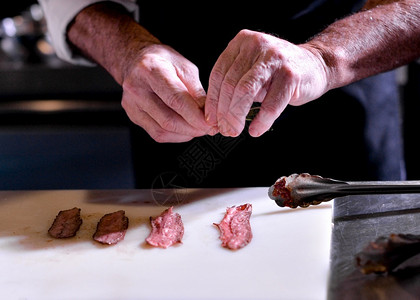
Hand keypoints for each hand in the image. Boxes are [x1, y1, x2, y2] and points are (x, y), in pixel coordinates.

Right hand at [121, 44, 215, 141]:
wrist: (134, 60)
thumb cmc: (161, 61)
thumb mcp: (184, 67)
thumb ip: (196, 90)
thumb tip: (207, 113)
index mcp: (151, 70)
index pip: (176, 100)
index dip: (195, 116)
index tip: (210, 124)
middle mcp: (137, 88)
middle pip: (168, 119)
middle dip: (192, 128)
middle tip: (208, 128)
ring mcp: (132, 104)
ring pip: (162, 130)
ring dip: (185, 134)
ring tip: (198, 128)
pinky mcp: (133, 115)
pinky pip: (156, 134)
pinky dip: (175, 136)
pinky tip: (185, 130)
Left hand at [205, 29, 329, 136]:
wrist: (316, 65)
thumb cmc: (277, 73)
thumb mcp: (251, 71)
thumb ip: (233, 85)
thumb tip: (214, 116)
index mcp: (241, 42)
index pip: (218, 74)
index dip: (212, 101)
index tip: (210, 120)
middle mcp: (256, 45)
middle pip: (230, 84)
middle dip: (224, 112)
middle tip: (224, 130)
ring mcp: (274, 58)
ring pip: (245, 91)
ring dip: (237, 116)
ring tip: (235, 131)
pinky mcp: (290, 74)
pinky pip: (270, 104)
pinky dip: (261, 121)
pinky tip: (256, 130)